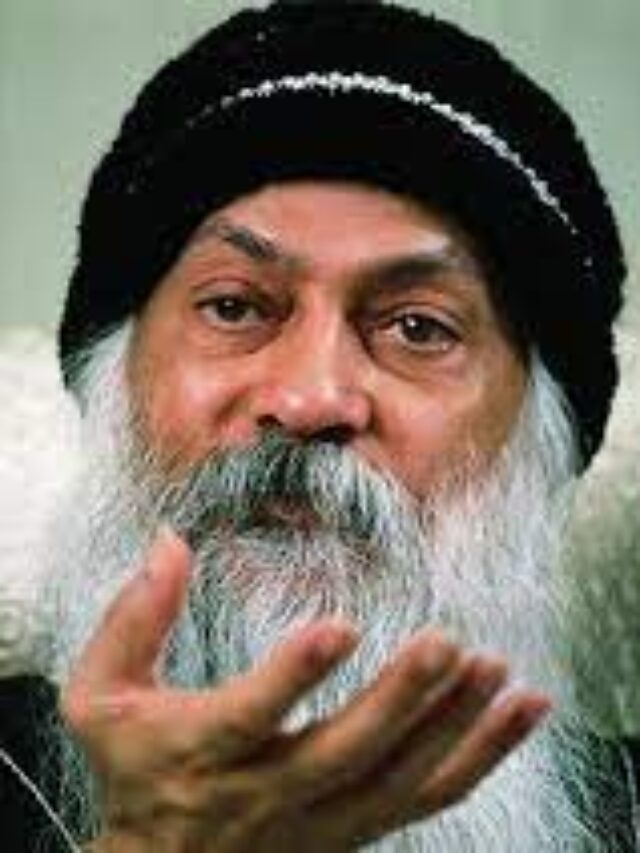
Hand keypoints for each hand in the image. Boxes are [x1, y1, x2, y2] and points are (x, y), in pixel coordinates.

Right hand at [62, 529, 549, 851]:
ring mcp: (318, 818)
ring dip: (454, 729)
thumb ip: (131, 618)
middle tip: (448, 643)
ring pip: (398, 783)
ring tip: (499, 673)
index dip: (292, 676)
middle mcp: (266, 793)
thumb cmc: (132, 767)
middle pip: (341, 754)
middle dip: (398, 700)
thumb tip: (168, 540)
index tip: (338, 625)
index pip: (249, 715)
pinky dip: (479, 756)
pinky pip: (425, 798)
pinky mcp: (354, 826)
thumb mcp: (100, 697)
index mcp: (201, 751)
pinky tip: (522, 712)